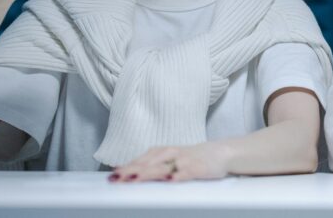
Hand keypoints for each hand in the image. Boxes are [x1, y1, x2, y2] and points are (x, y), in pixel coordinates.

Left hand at [109, 142, 230, 182]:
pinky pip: (187, 172)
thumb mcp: (167, 158)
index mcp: (162, 152)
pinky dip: (178, 175)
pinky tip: (170, 180)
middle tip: (117, 178)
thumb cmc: (191, 157)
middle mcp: (171, 154)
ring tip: (135, 178)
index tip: (111, 177)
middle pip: (148, 163)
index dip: (125, 168)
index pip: (140, 160)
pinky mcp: (198, 167)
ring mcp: (184, 160)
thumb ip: (148, 164)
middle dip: (131, 170)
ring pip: (164, 166)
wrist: (221, 152)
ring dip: (148, 171)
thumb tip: (121, 169)